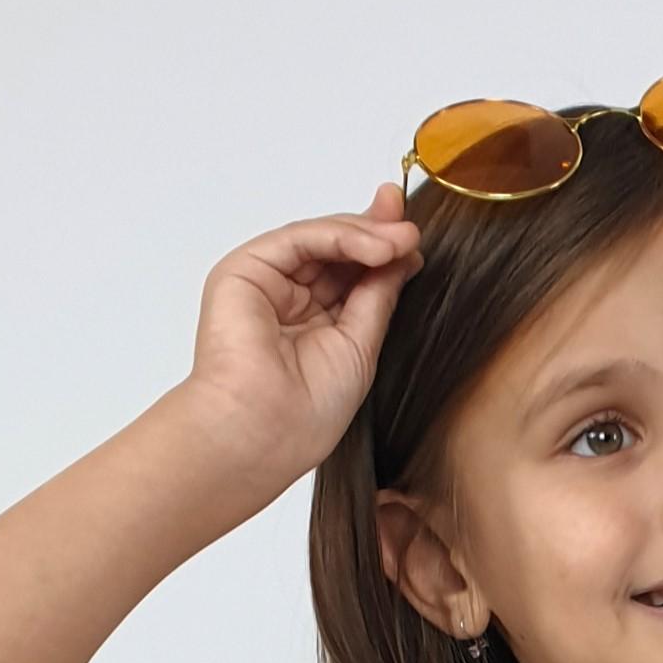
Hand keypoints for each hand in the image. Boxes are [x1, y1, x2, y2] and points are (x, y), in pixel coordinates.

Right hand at [178, 188, 424, 489]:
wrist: (264, 433)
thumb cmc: (306, 413)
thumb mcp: (361, 346)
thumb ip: (378, 297)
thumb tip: (404, 254)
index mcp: (314, 322)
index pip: (351, 275)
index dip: (383, 254)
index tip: (415, 245)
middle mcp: (288, 298)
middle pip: (336, 249)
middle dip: (377, 233)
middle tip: (412, 229)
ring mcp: (266, 281)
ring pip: (321, 240)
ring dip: (366, 234)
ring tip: (404, 240)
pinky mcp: (246, 269)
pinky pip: (300, 239)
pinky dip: (340, 237)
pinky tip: (376, 247)